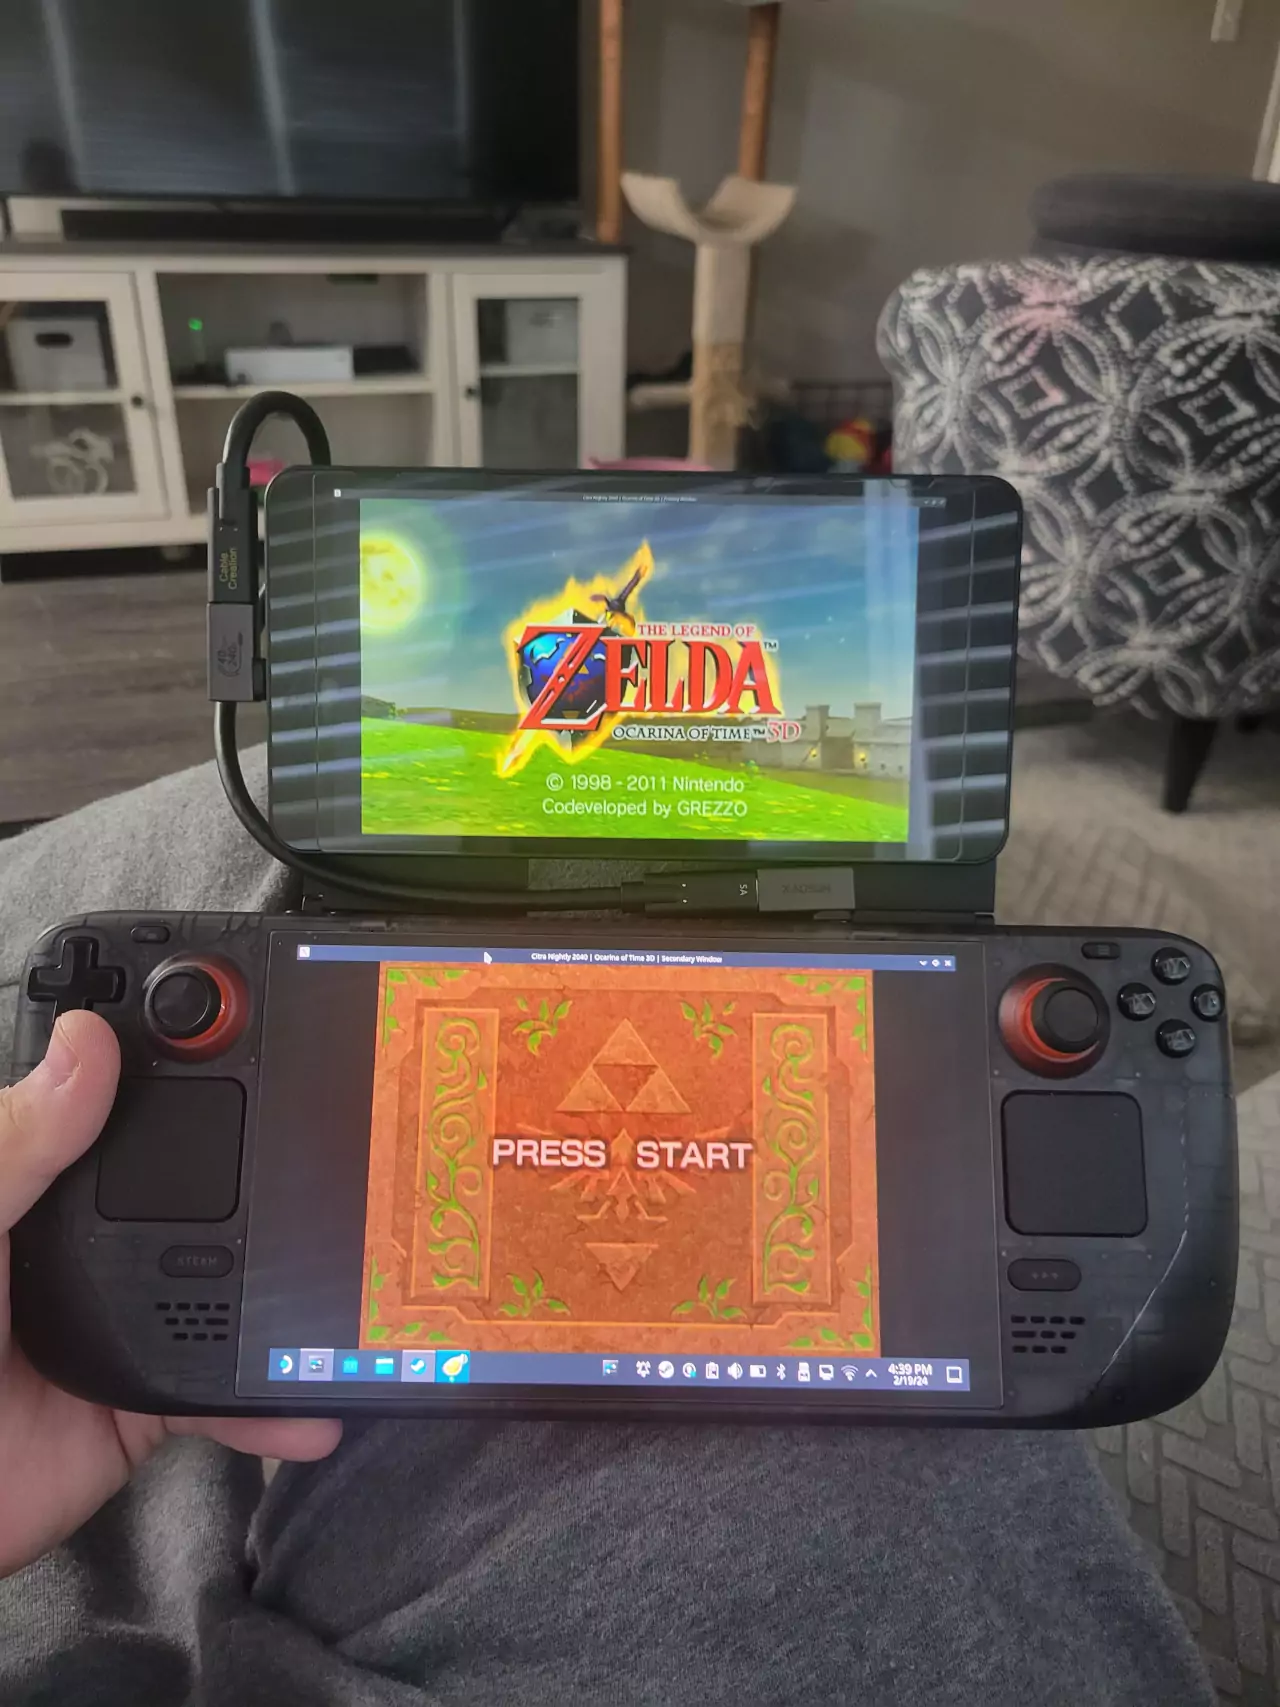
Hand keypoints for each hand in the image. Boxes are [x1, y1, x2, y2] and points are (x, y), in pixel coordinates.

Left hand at [0, 1011, 340, 1576]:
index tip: (269, 1016)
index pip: (129, 1103)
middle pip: (204, 1186)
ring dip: (294, 1284)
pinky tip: (316, 1399)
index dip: (193, 1059)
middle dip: (280, 1166)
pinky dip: (276, 1401)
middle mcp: (97, 1242)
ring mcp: (128, 1319)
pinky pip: (228, 1392)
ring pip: (232, 1284)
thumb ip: (21, 1147)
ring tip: (359, 1266)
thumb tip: (89, 1040)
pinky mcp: (148, 1402)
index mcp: (45, 1182)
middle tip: (354, 1140)